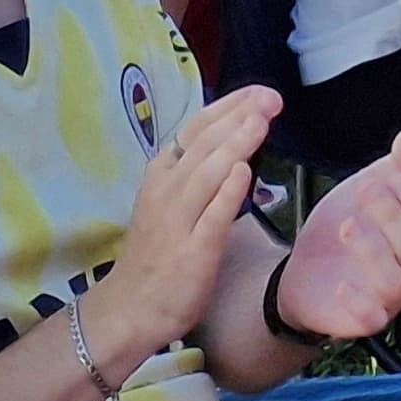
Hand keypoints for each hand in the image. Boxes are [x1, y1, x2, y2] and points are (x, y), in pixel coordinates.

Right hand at [92, 84, 275, 369]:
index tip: (260, 93)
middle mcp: (167, 189)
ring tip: (261, 120)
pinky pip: (212, 217)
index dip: (230, 107)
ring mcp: (178, 220)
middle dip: (240, 116)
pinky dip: (227, 193)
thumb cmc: (157, 250)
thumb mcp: (171, 199)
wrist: (129, 307)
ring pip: (208, 173)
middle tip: (272, 98)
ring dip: (235, 143)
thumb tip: (236, 137)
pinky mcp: (193, 252)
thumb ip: (199, 170)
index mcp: (162, 172)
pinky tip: (244, 172)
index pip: (197, 128)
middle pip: (205, 143)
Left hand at [271, 133, 400, 342]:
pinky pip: (371, 320)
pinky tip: (341, 282)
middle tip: (364, 190)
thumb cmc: (349, 225)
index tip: (391, 176)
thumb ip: (397, 167)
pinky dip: (358, 300)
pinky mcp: (362, 322)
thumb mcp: (371, 189)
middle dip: (392, 217)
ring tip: (346, 225)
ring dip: (371, 250)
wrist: (307, 265)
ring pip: (395, 282)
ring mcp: (389, 302)